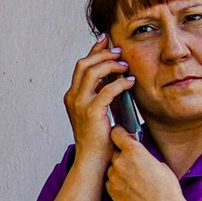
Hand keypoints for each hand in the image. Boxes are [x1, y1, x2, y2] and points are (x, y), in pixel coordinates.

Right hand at [62, 37, 133, 162]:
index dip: (94, 50)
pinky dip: (120, 83)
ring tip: (125, 65)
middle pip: (84, 64)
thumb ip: (101, 95)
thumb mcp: (96, 112)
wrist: (92, 160)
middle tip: (119, 51)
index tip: (106, 40)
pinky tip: (130, 82)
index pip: (81, 66)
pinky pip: (107, 89)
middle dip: (103, 54)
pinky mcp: (91, 112)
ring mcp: (80, 104)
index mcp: (72, 96)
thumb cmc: (98, 139)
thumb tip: (115, 78)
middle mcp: (72, 98)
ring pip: (92, 72)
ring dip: (111, 65)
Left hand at [105, 127, 185, 200]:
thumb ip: (144, 155)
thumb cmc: (166, 189)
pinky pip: (110, 182)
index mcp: (134, 151)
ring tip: (134, 180)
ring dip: (119, 171)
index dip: (119, 133)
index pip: (117, 133)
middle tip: (134, 165)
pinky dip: (117, 183)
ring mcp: (114, 177)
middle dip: (122, 156)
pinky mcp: (111, 191)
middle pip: (114, 152)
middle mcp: (120, 162)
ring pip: (112, 168)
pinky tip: (130, 189)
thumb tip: (140, 154)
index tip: (120, 135)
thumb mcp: (159, 164)